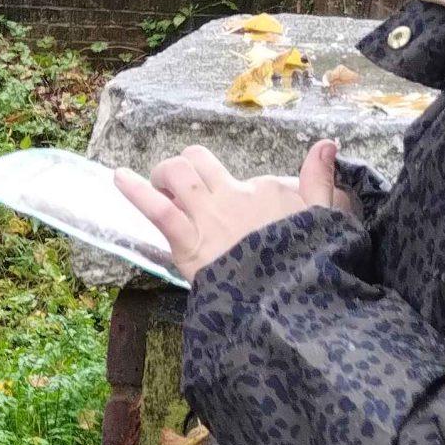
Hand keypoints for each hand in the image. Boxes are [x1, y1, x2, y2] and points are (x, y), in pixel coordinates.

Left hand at [115, 140, 351, 281]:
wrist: (287, 302)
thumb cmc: (304, 264)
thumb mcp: (323, 220)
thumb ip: (320, 181)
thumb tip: (326, 143)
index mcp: (259, 192)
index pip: (227, 173)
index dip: (216, 184)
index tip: (219, 206)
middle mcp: (229, 198)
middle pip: (196, 161)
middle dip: (181, 167)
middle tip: (178, 188)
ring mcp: (207, 218)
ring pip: (176, 174)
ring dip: (160, 175)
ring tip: (157, 187)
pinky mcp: (189, 243)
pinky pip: (158, 210)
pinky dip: (135, 191)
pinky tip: (117, 176)